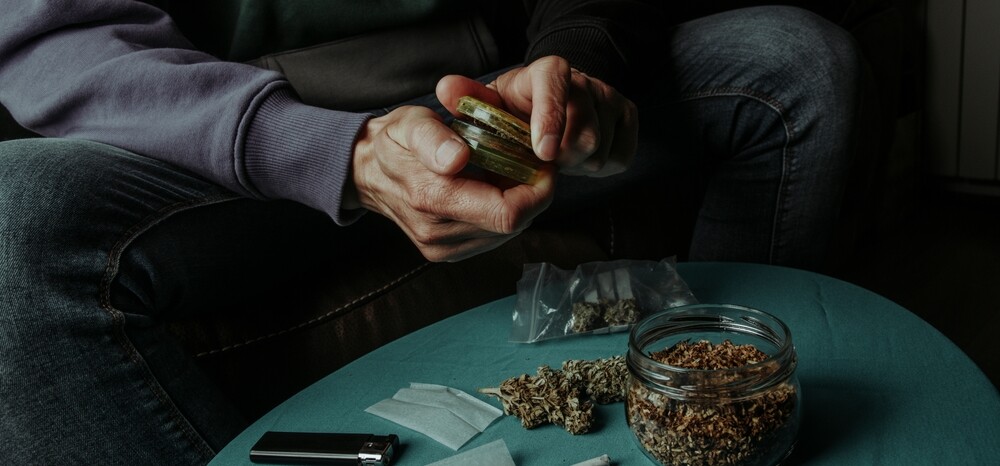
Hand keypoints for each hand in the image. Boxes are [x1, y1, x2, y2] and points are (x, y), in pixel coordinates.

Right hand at [348, 105, 555, 261]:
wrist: (366, 172)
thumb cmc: (394, 142)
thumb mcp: (409, 124)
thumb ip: (433, 138)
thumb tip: (457, 158)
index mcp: (432, 199)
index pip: (506, 214)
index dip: (536, 193)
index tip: (543, 166)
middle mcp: (438, 234)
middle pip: (512, 226)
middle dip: (531, 195)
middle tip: (531, 164)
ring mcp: (441, 249)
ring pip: (505, 234)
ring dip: (518, 206)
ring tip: (510, 174)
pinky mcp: (445, 254)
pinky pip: (491, 238)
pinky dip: (501, 215)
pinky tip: (493, 191)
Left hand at [436, 55, 637, 176]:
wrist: (547, 109)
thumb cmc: (512, 111)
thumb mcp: (486, 105)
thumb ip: (468, 99)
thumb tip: (446, 89)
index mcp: (546, 72)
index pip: (555, 83)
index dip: (551, 117)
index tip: (542, 152)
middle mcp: (583, 80)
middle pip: (585, 133)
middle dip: (560, 160)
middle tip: (539, 163)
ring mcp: (609, 98)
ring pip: (602, 150)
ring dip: (575, 166)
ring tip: (555, 159)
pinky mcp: (628, 118)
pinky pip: (620, 157)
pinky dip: (598, 168)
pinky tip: (576, 161)